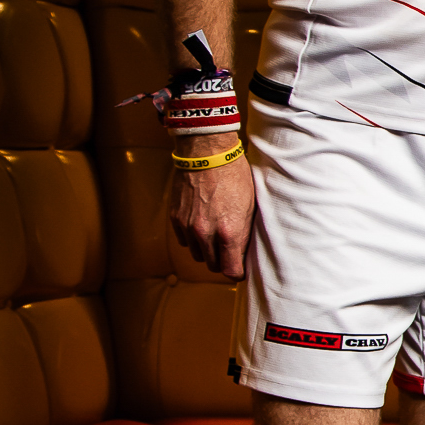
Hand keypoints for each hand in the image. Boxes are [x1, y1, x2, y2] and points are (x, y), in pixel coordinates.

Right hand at [170, 153, 256, 280]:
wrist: (207, 152)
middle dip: (222, 261)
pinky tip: (201, 225)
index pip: (230, 270)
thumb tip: (243, 252)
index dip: (237, 272)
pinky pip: (183, 240)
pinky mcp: (175, 218)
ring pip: (196, 254)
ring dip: (206, 250)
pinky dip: (191, 238)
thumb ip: (244, 233)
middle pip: (213, 265)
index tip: (239, 268)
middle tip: (229, 251)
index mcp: (229, 232)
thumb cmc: (235, 176)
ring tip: (215, 235)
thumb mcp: (249, 206)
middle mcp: (205, 233)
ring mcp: (188, 226)